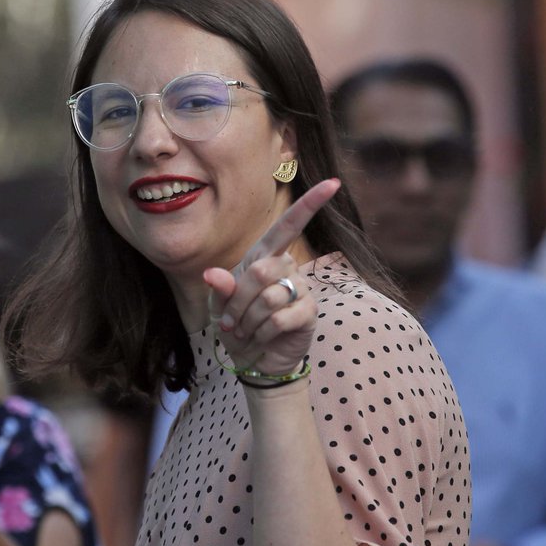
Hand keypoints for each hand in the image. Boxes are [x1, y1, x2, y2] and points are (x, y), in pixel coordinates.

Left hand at [203, 178, 339, 376]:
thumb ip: (219, 289)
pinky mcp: (308, 312)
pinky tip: (264, 337)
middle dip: (239, 302)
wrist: (254, 362)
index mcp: (265, 257)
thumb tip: (212, 274)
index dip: (310, 204)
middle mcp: (287, 268)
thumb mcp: (220, 308)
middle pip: (261, 271)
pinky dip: (264, 332)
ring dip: (250, 321)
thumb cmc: (238, 328)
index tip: (332, 183)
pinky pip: (281, 318)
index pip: (288, 225)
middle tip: (233, 323)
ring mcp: (302, 289)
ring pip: (269, 297)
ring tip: (249, 331)